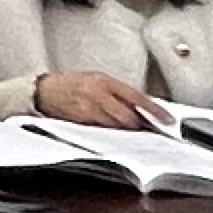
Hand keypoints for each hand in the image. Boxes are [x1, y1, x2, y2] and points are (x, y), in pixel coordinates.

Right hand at [34, 71, 161, 128]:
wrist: (44, 91)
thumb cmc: (71, 84)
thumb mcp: (97, 79)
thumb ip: (119, 91)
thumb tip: (144, 105)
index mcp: (104, 81)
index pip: (137, 97)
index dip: (155, 110)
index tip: (168, 120)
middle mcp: (98, 95)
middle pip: (129, 116)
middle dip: (140, 123)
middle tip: (147, 127)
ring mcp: (89, 110)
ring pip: (119, 126)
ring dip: (127, 129)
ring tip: (130, 128)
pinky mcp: (82, 123)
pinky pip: (105, 131)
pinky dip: (112, 132)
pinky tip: (113, 130)